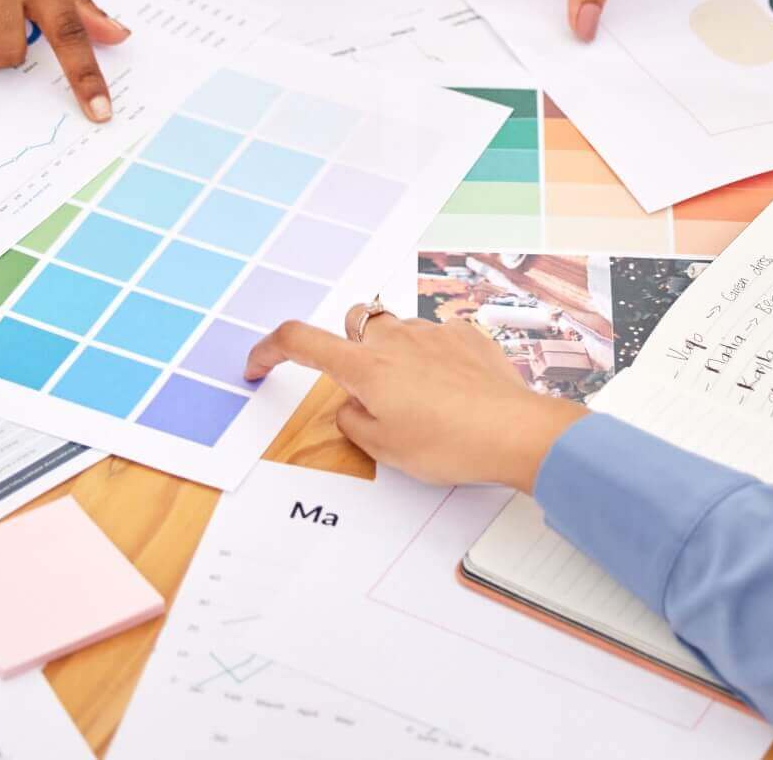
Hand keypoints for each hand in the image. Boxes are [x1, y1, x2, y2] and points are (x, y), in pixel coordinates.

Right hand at [245, 310, 583, 490]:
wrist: (514, 432)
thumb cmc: (449, 444)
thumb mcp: (385, 448)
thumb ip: (355, 421)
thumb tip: (353, 405)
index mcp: (365, 367)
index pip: (300, 341)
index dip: (269, 350)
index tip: (258, 365)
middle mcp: (394, 338)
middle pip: (354, 324)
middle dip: (349, 346)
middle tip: (365, 388)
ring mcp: (432, 331)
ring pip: (396, 330)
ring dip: (394, 355)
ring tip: (417, 398)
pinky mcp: (465, 334)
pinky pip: (435, 336)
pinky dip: (432, 357)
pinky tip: (450, 390)